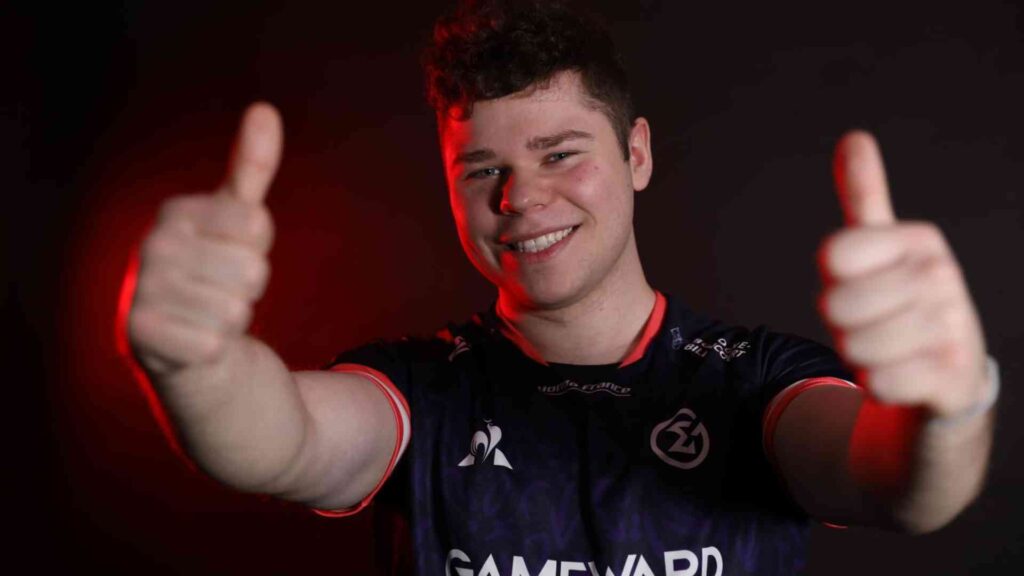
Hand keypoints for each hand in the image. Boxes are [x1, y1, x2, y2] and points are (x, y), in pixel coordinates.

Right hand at [127, 103, 282, 375]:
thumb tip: (265, 109)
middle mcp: (153, 246)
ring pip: (235, 310)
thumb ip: (251, 166)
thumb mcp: (237, 218)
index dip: (258, 247)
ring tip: (209, 314)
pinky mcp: (140, 336)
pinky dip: (215, 348)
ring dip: (233, 320)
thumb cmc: (218, 272)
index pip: (256, 224)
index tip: (233, 252)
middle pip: (252, 270)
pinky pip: (214, 343)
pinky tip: (195, 341)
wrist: (188, 340)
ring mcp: (142, 290)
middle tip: (223, 289)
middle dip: (250, 287)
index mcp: (177, 212)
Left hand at [817, 131, 988, 418]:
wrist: (949, 369)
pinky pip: (881, 383)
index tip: (858, 281)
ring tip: (885, 348)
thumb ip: (864, 195)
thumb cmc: (899, 300)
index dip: (834, 278)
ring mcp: (952, 326)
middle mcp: (942, 276)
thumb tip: (855, 136)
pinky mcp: (952, 376)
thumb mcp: (881, 246)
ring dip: (858, 355)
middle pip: (838, 306)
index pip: (835, 254)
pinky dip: (878, 385)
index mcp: (919, 239)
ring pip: (857, 347)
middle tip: (869, 322)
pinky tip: (900, 376)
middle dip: (842, 323)